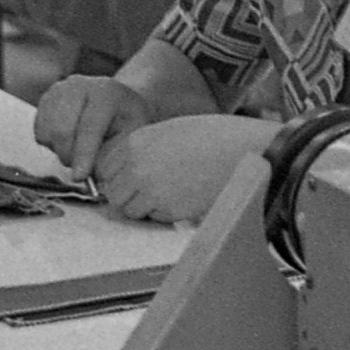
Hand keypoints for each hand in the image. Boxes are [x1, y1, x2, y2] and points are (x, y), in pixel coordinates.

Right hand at [31, 73, 150, 176]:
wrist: (120, 101)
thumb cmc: (128, 122)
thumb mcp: (132, 136)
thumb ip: (115, 154)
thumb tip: (97, 176)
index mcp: (106, 92)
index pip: (89, 127)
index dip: (83, 155)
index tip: (79, 177)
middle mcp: (79, 85)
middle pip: (62, 130)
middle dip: (70, 156)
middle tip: (82, 166)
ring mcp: (59, 90)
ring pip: (48, 132)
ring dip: (61, 150)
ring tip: (79, 148)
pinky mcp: (46, 98)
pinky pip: (40, 131)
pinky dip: (52, 143)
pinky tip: (69, 139)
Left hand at [99, 112, 278, 223]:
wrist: (245, 150)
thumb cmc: (215, 138)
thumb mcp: (170, 132)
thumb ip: (144, 149)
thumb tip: (126, 172)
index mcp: (136, 141)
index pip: (104, 168)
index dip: (117, 176)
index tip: (130, 179)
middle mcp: (137, 165)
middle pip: (113, 192)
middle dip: (127, 195)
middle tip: (150, 191)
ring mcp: (151, 188)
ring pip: (130, 210)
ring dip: (144, 207)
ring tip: (170, 194)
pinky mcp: (168, 208)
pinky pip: (154, 218)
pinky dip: (164, 214)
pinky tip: (184, 198)